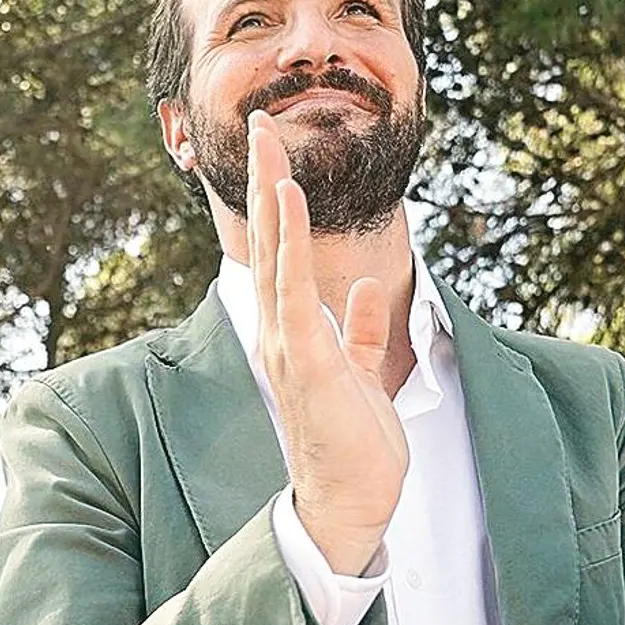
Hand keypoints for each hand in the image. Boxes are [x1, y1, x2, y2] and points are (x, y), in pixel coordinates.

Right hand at [244, 110, 407, 575]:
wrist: (350, 499)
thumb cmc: (354, 444)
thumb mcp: (362, 373)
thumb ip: (360, 331)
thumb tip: (365, 290)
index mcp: (291, 334)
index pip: (278, 254)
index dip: (275, 202)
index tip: (276, 154)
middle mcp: (278, 333)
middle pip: (265, 241)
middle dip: (263, 180)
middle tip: (259, 124)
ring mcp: (286, 345)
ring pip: (272, 253)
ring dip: (270, 194)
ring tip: (268, 143)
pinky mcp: (305, 360)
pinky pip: (293, 288)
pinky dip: (289, 241)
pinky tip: (287, 199)